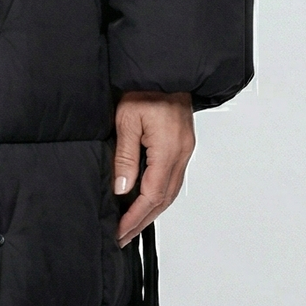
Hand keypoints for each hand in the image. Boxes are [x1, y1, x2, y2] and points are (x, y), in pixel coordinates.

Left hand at [112, 91, 193, 248]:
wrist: (165, 69)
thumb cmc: (145, 88)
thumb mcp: (127, 120)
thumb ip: (125, 157)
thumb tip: (122, 189)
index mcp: (169, 149)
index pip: (152, 195)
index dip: (135, 217)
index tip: (120, 231)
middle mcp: (181, 153)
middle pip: (164, 199)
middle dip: (143, 221)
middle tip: (123, 236)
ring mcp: (185, 150)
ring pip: (170, 191)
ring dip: (151, 210)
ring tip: (132, 225)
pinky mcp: (182, 145)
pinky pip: (172, 178)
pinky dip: (158, 195)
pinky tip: (145, 201)